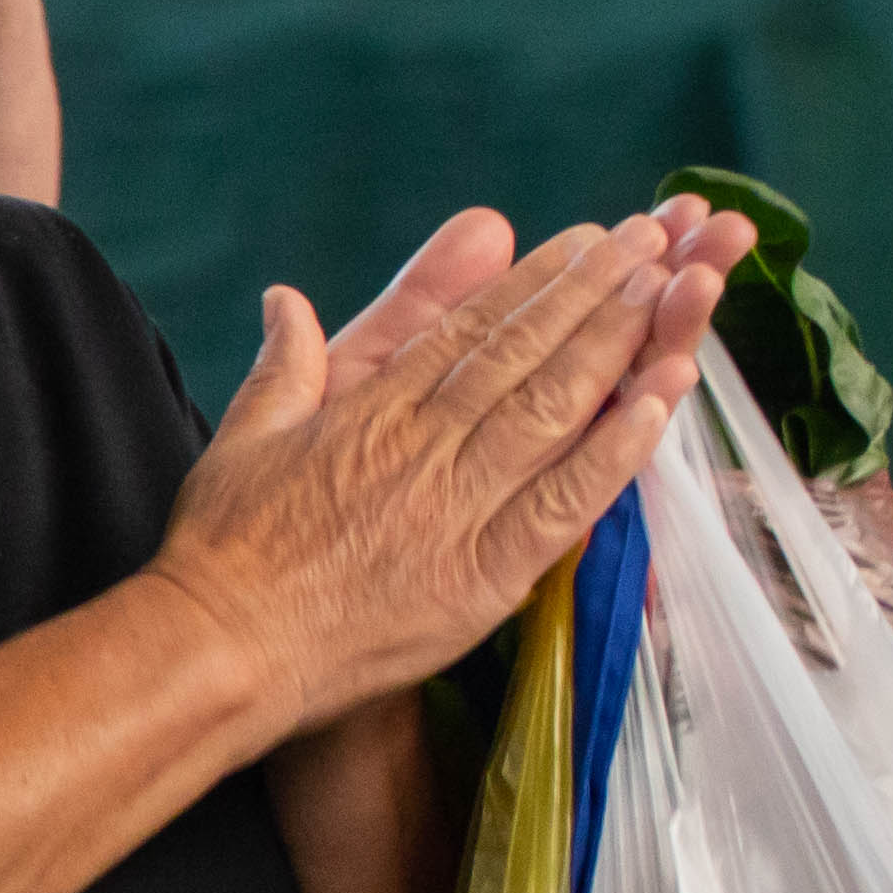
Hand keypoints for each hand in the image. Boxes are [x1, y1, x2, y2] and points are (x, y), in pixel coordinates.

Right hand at [150, 199, 755, 732]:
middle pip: (527, 353)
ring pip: (553, 410)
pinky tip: (657, 408)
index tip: (589, 241)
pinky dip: (612, 455)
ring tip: (671, 295)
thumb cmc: (224, 554)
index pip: (474, 328)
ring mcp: (458, 508)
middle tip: (654, 241)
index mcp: (376, 408)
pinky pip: (562, 505)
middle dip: (597, 292)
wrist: (221, 651)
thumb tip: (283, 298)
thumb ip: (284, 365)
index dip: (538, 280)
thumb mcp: (245, 438)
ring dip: (616, 348)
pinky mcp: (481, 575)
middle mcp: (426, 446)